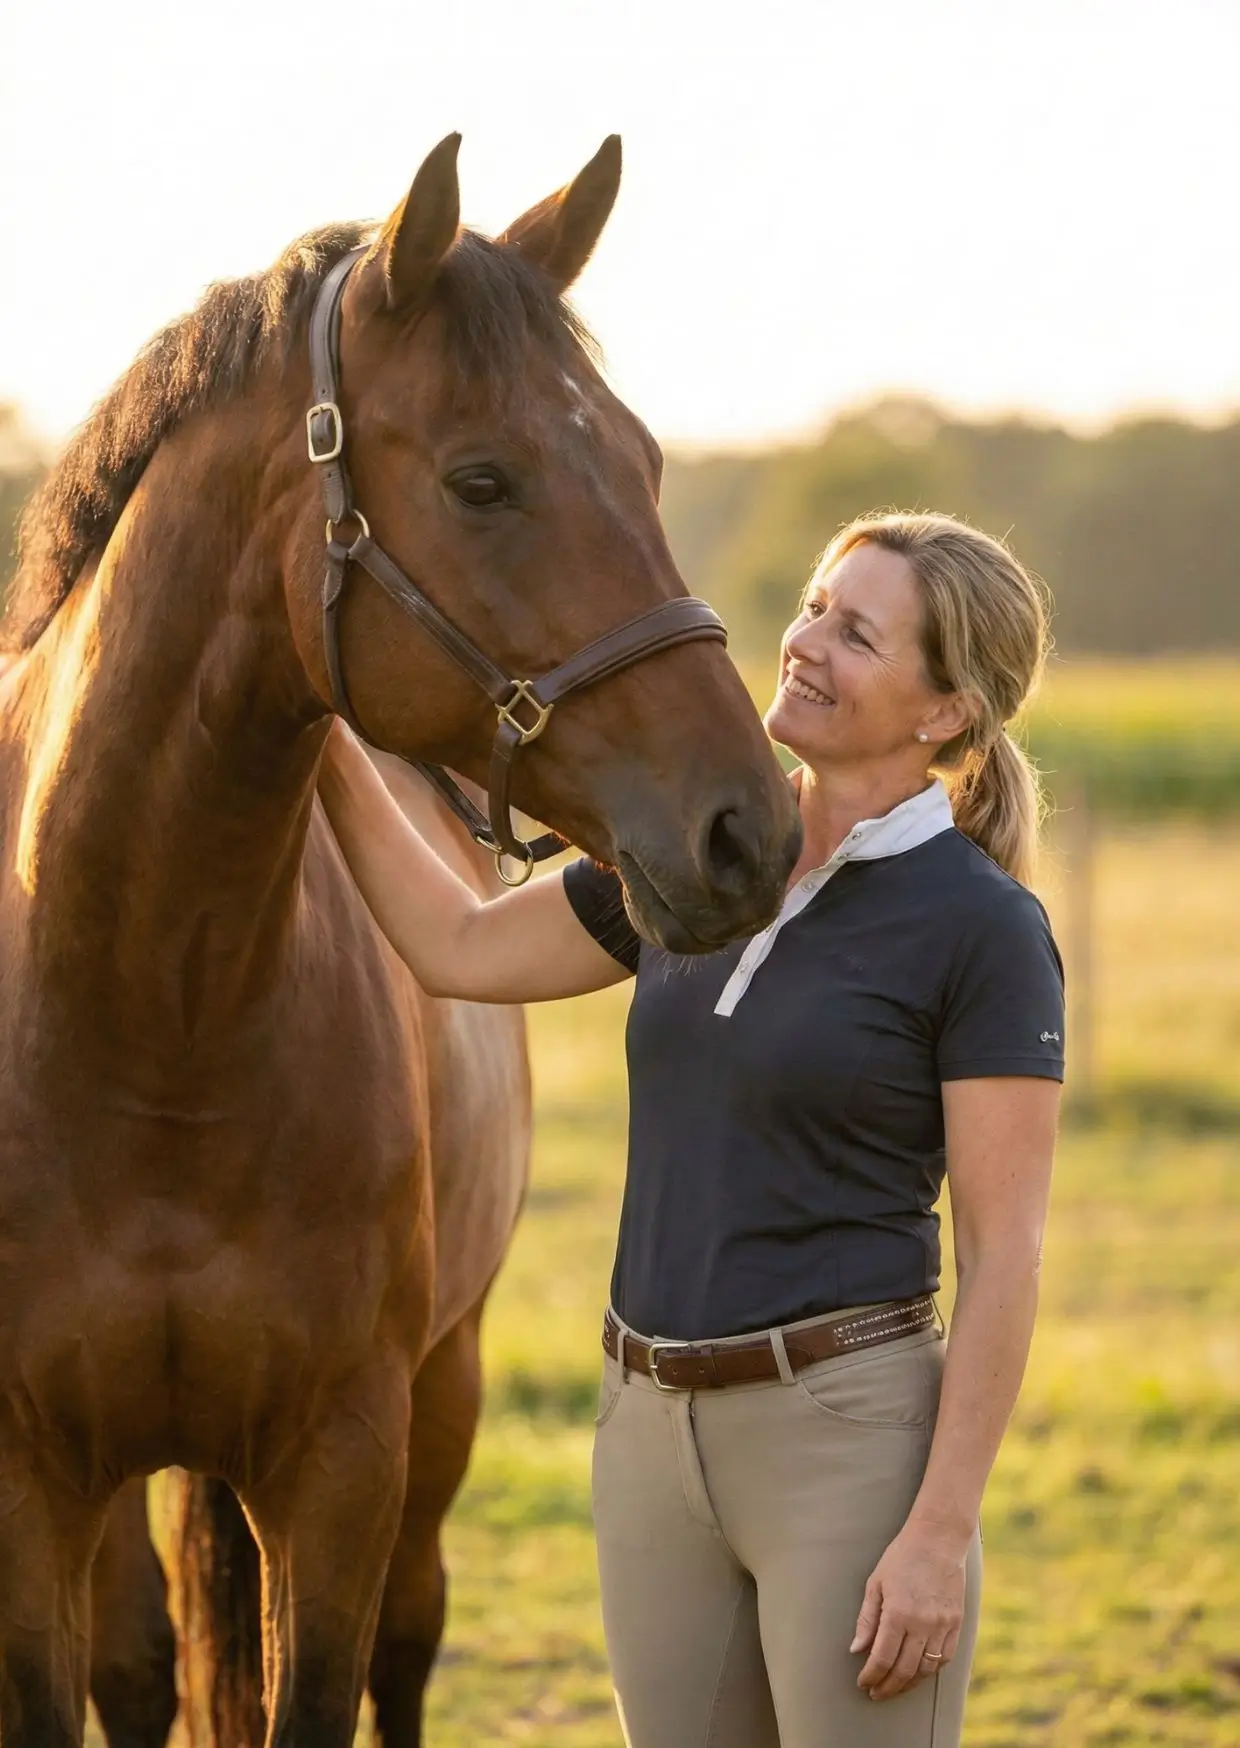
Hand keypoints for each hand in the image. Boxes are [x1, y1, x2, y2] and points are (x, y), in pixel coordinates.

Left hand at [850, 1523, 968, 1700]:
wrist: (938, 1540)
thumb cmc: (902, 1557)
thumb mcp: (876, 1583)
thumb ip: (867, 1619)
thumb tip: (856, 1650)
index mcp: (898, 1613)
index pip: (882, 1659)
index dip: (871, 1676)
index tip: (863, 1683)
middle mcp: (922, 1624)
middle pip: (904, 1670)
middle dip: (887, 1687)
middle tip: (875, 1693)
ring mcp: (942, 1626)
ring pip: (925, 1670)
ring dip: (908, 1684)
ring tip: (894, 1687)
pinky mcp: (957, 1624)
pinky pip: (944, 1659)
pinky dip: (930, 1671)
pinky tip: (918, 1674)